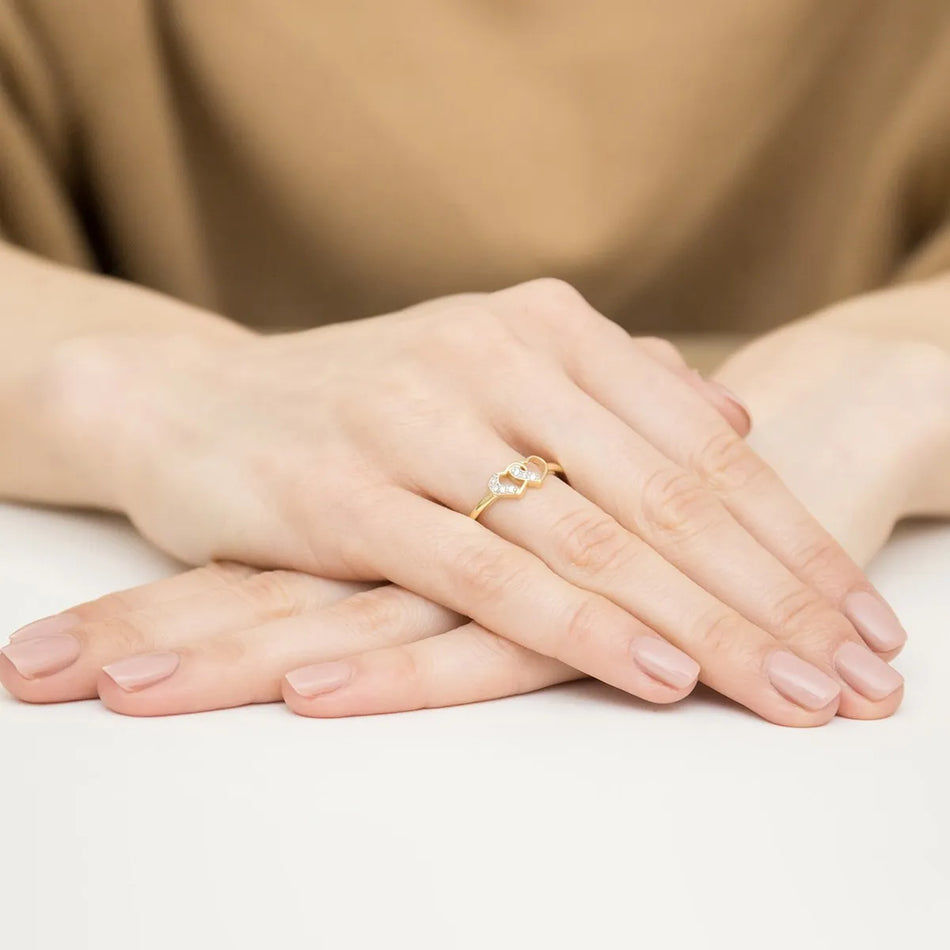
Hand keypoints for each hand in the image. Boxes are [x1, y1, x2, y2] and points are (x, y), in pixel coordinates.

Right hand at [22, 280, 910, 723]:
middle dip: (777, 592)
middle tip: (859, 671)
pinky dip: (580, 624)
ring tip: (792, 690)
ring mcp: (417, 421)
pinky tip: (658, 671)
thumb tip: (728, 415)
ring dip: (706, 623)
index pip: (700, 442)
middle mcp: (489, 358)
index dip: (790, 533)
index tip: (858, 609)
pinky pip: (488, 570)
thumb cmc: (358, 398)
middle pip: (668, 491)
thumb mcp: (488, 370)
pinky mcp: (346, 492)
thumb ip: (609, 387)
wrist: (194, 403)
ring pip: (594, 534)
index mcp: (540, 326)